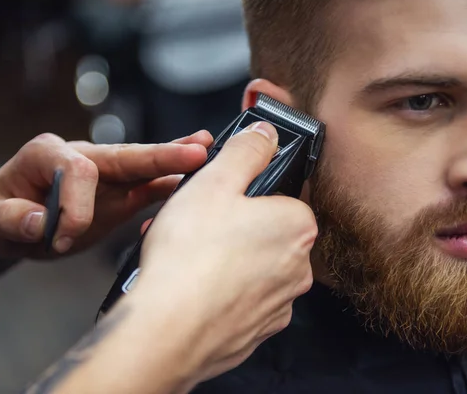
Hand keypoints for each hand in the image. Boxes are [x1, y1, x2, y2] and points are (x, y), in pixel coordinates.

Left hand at [0, 131, 213, 259]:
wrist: (12, 224)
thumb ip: (12, 220)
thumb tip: (41, 223)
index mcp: (47, 154)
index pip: (79, 169)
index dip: (79, 205)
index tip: (64, 238)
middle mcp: (80, 155)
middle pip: (124, 154)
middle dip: (159, 155)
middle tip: (196, 151)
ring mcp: (103, 173)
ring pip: (141, 165)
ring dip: (174, 160)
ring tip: (205, 149)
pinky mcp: (118, 191)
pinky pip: (146, 186)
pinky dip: (170, 183)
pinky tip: (196, 179)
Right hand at [132, 122, 316, 384]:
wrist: (167, 331)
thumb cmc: (189, 257)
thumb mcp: (214, 182)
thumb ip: (246, 151)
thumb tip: (265, 135)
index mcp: (297, 225)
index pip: (281, 197)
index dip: (245, 194)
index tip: (219, 200)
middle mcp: (299, 268)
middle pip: (265, 233)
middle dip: (231, 226)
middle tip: (194, 227)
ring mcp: (279, 304)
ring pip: (251, 268)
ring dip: (222, 259)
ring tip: (184, 257)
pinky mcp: (256, 332)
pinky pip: (239, 300)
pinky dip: (219, 292)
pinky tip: (192, 288)